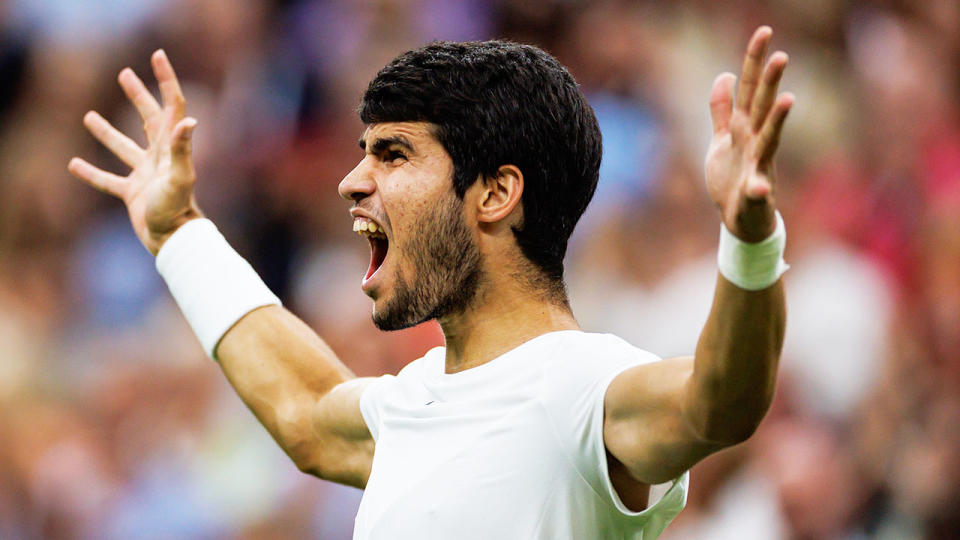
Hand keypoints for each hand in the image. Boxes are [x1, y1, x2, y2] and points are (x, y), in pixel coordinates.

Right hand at [69, 50, 201, 254]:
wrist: (174, 240)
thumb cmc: (178, 208)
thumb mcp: (179, 176)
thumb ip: (181, 148)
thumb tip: (188, 119)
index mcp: (171, 147)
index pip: (171, 105)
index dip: (166, 80)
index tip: (157, 55)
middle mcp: (160, 157)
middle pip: (148, 119)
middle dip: (139, 96)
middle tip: (125, 74)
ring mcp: (145, 175)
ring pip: (124, 148)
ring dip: (107, 132)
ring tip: (88, 117)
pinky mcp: (133, 194)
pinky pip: (108, 181)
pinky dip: (92, 173)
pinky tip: (73, 165)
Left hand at [705, 26, 793, 241]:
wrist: (739, 218)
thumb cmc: (732, 177)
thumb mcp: (722, 139)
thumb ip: (722, 110)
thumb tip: (724, 76)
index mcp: (745, 128)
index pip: (749, 89)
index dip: (754, 61)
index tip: (764, 31)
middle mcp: (756, 142)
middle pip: (762, 107)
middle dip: (771, 82)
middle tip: (781, 55)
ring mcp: (758, 166)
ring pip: (770, 140)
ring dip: (778, 120)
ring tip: (788, 100)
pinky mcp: (755, 194)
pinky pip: (758, 191)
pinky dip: (759, 189)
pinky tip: (760, 187)